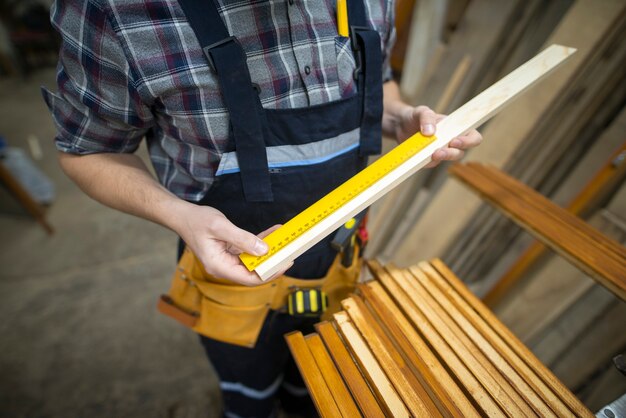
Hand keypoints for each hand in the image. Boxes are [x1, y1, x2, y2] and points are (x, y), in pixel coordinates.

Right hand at [175, 203, 289, 285]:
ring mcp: (227, 260)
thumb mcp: (221, 227)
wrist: (182, 216)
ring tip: (285, 240)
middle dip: (272, 262)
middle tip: (290, 252)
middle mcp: (224, 267)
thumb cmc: (196, 221)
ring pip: (253, 261)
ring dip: (268, 250)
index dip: (270, 274)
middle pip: (253, 272)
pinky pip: (248, 250)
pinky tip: (273, 232)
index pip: (250, 279)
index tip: (285, 264)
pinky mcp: (229, 252)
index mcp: (220, 266)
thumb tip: (263, 250)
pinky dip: (260, 242)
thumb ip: (243, 239)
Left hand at [393, 105, 482, 167]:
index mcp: (456, 128)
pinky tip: (419, 158)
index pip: (473, 137)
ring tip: (432, 155)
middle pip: (460, 153)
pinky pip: (431, 164)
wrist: (400, 125)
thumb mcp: (422, 111)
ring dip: (441, 159)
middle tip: (439, 151)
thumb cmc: (416, 116)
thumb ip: (427, 117)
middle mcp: (451, 141)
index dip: (469, 141)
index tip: (454, 141)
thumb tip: (430, 132)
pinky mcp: (429, 159)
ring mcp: (441, 151)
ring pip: (447, 160)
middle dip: (452, 154)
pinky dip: (426, 162)